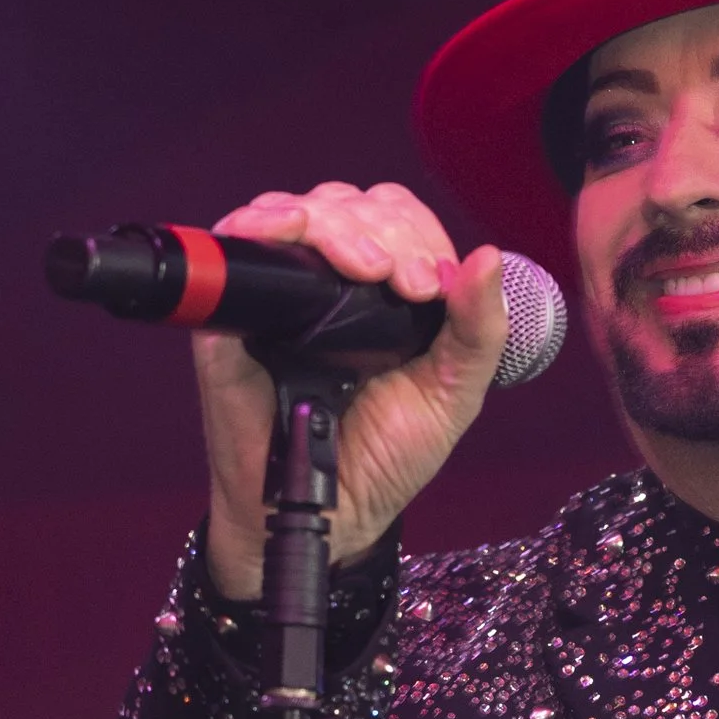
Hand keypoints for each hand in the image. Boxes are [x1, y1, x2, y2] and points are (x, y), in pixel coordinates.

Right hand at [194, 183, 510, 593]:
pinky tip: (287, 236)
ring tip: (363, 269)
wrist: (328, 514)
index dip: (414, 235)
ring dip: (334, 223)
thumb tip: (488, 256)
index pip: (396, 219)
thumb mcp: (452, 395)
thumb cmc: (385, 458)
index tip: (427, 286)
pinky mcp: (230, 316)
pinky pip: (235, 250)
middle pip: (349, 205)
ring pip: (298, 211)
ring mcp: (278, 294)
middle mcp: (329, 281)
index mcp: (383, 290)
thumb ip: (479, 330)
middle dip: (382, 230)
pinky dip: (260, 229)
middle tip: (403, 284)